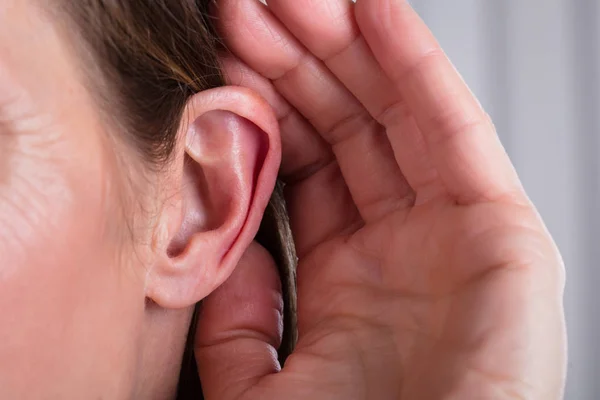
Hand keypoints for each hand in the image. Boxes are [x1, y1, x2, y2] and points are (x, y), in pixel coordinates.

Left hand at [194, 0, 566, 397]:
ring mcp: (451, 230)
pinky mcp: (503, 227)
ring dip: (346, 49)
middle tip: (249, 7)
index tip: (223, 58)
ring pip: (393, 116)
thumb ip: (238, 321)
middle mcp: (398, 246)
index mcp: (345, 280)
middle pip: (342, 131)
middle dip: (296, 65)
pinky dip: (415, 63)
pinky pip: (453, 127)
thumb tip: (228, 244)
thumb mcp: (260, 389)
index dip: (262, 110)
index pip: (300, 170)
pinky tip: (375, 11)